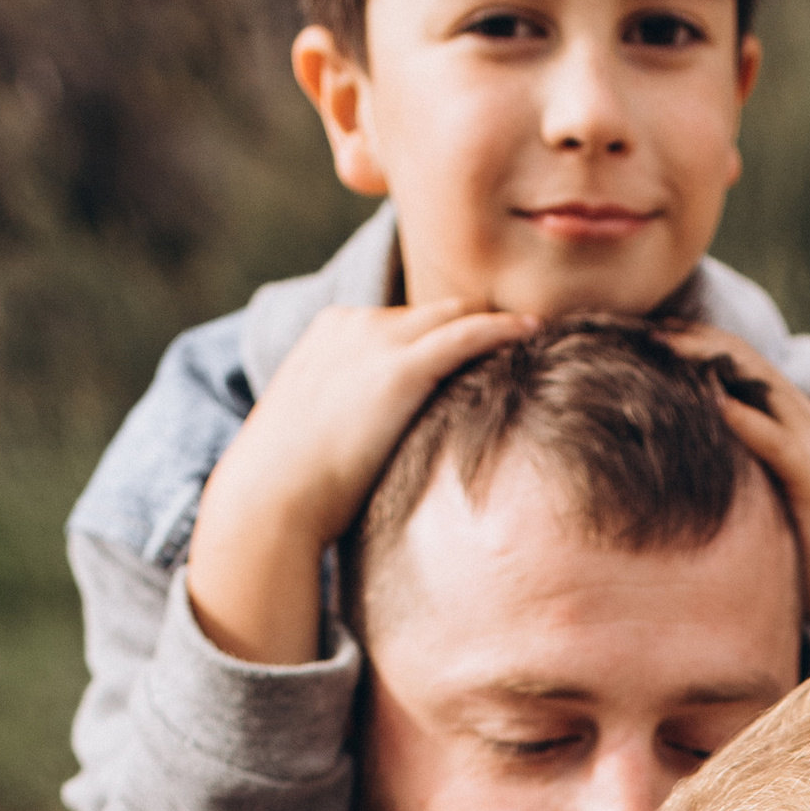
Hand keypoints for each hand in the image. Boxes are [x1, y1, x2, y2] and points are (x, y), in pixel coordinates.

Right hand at [186, 299, 526, 666]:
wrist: (271, 498)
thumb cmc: (291, 490)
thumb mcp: (318, 438)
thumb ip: (351, 422)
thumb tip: (376, 453)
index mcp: (330, 333)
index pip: (400, 322)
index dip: (439, 335)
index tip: (476, 348)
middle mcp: (353, 324)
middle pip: (431, 311)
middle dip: (474, 321)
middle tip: (523, 334)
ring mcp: (376, 340)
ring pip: (455, 315)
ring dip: (497, 323)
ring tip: (538, 333)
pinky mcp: (401, 367)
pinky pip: (468, 334)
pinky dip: (504, 329)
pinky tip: (534, 332)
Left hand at [658, 325, 809, 646]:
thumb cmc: (801, 556)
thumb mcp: (754, 497)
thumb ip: (725, 467)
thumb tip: (660, 461)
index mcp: (784, 419)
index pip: (731, 359)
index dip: (683, 340)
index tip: (630, 335)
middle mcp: (801, 418)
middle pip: (739, 355)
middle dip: (686, 337)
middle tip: (631, 329)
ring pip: (756, 379)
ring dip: (704, 357)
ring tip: (657, 346)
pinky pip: (773, 437)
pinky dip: (738, 416)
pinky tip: (703, 402)